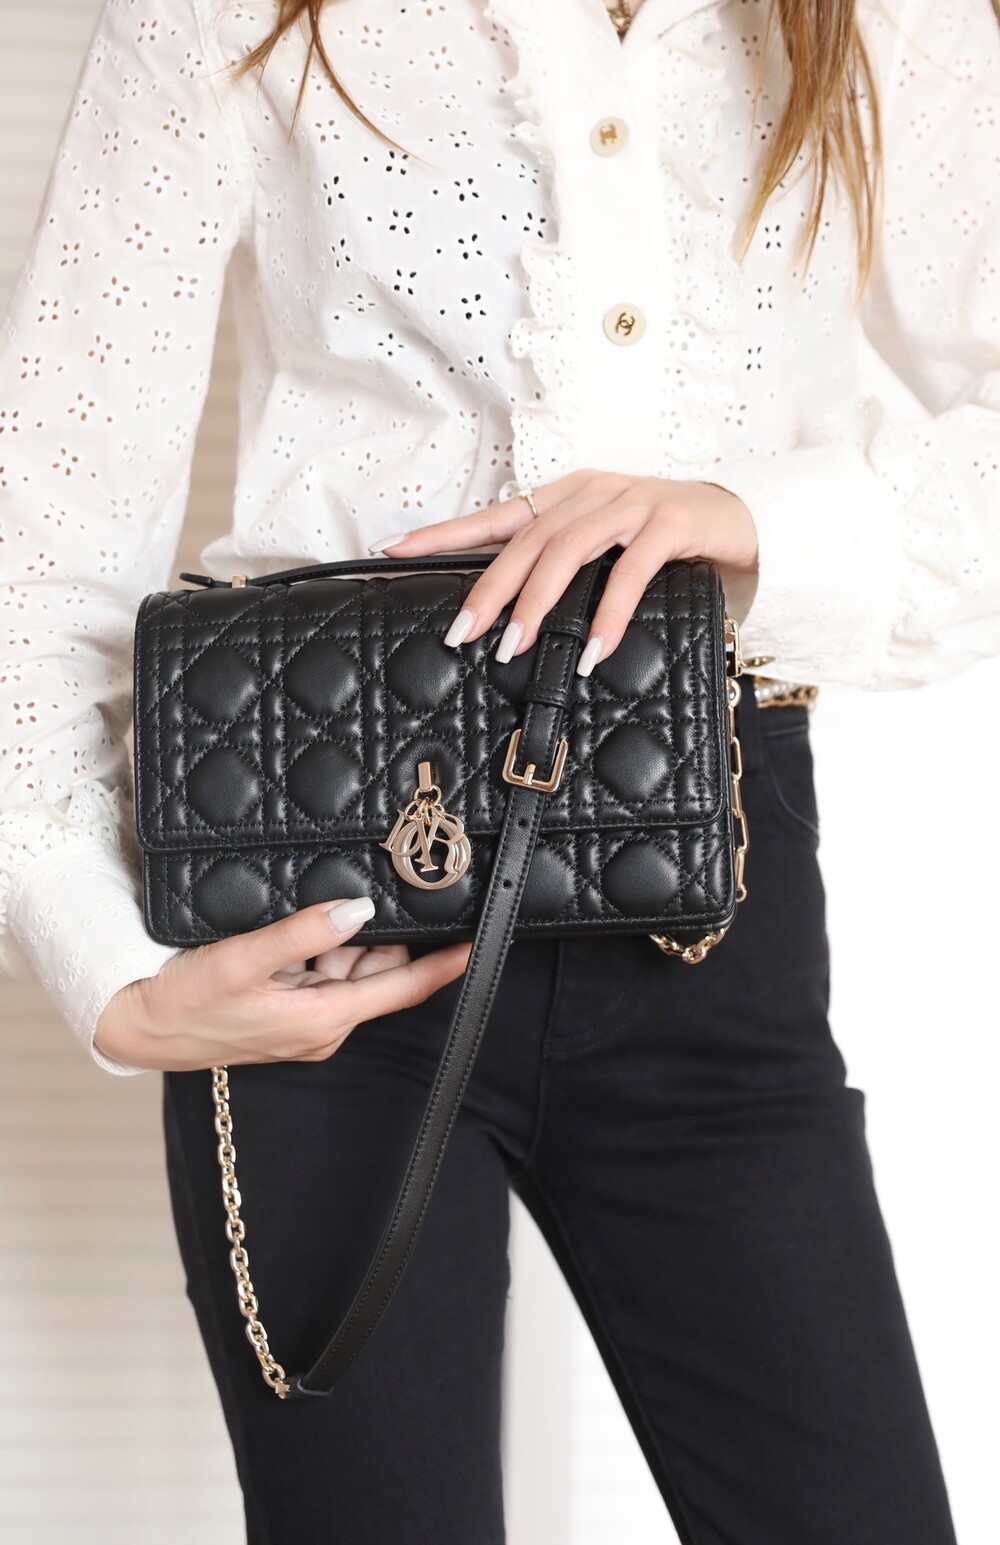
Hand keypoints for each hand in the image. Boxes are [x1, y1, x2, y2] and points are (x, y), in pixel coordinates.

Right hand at [93, 897, 470, 1071]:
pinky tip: (292, 939)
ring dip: (340, 943)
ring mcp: (308, 1023)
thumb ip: (303, 932)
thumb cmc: (188, 1002)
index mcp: (324, 1019)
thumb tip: (357, 909)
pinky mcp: (291, 1015)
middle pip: (378, 972)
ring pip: (351, 971)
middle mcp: (325, 1027)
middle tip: (348, 901)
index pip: (401, 989)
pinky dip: (318, 953)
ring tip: (301, 923)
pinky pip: (324, 977)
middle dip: (373, 936)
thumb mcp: (244, 959)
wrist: (144, 1029)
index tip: (475, 944)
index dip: (443, 966)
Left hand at [370, 470, 757, 672]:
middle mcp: (594, 492)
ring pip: (570, 549)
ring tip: (513, 646)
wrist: (747, 521)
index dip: (445, 532)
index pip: (497, 516)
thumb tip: (510, 618)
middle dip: (490, 588)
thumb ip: (566, 574)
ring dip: (538, 602)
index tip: (396, 550)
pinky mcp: (672, 524)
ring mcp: (633, 504)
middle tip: (463, 633)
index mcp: (570, 496)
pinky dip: (608, 613)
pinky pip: (631, 571)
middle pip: (528, 539)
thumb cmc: (668, 544)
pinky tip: (591, 650)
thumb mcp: (608, 552)